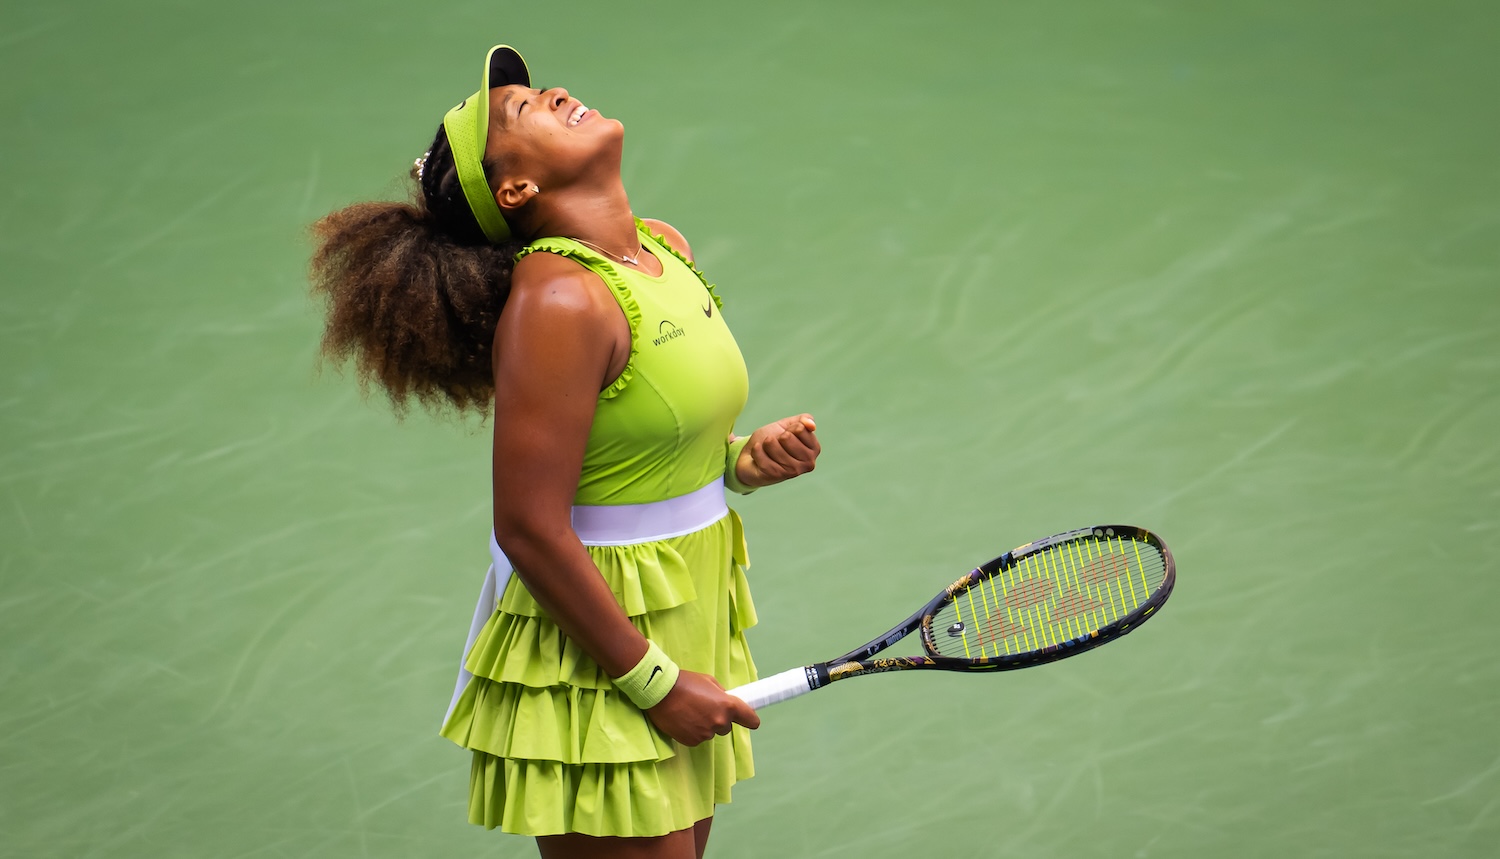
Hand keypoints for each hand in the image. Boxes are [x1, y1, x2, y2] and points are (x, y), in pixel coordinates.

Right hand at [645, 670, 760, 745]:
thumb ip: (722, 693)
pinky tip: (683, 720)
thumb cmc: (685, 682)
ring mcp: (706, 733)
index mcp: (727, 706)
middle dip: (719, 719)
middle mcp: (719, 722)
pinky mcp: (692, 741)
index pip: (751, 719)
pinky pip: (698, 738)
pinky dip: (693, 731)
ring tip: (689, 712)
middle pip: (726, 727)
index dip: (750, 719)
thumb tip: (726, 700)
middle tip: (704, 707)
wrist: (660, 692)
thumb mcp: (709, 681)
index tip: (749, 720)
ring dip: (705, 725)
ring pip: (711, 732)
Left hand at [734, 414, 820, 488]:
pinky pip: (761, 455)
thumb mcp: (788, 425)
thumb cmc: (773, 440)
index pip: (799, 428)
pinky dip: (756, 450)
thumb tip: (811, 424)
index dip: (789, 428)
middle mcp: (808, 462)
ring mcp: (792, 471)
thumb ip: (803, 420)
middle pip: (786, 437)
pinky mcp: (776, 475)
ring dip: (765, 443)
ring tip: (766, 448)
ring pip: (772, 445)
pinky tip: (758, 452)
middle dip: (776, 436)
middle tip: (776, 443)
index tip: (787, 435)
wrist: (753, 458)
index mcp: (814, 449)